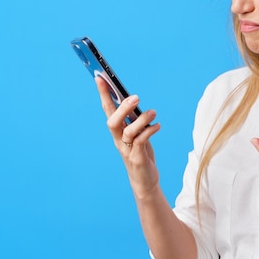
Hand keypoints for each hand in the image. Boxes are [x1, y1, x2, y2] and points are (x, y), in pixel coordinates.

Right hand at [96, 76, 161, 199]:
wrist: (144, 180)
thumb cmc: (141, 153)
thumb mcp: (138, 133)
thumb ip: (135, 119)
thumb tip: (134, 100)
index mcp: (117, 131)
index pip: (107, 110)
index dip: (103, 94)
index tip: (100, 77)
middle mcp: (118, 139)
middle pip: (112, 121)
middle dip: (122, 108)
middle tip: (136, 97)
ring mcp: (126, 149)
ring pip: (127, 131)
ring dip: (141, 120)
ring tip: (153, 112)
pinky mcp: (137, 158)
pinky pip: (141, 141)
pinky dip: (149, 131)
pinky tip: (158, 125)